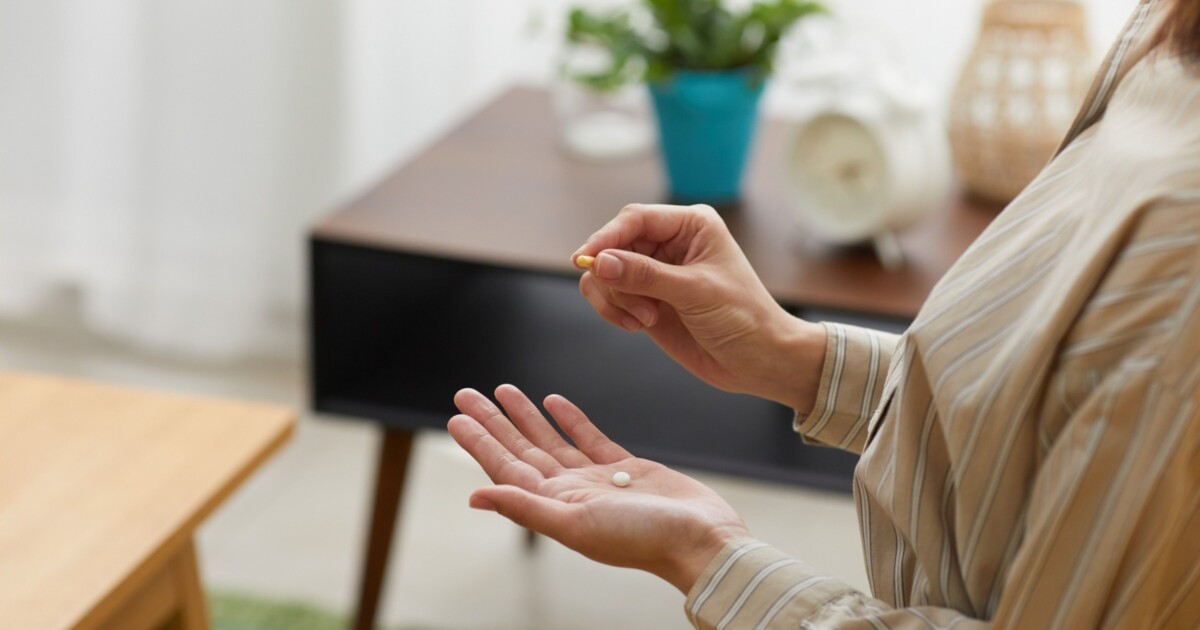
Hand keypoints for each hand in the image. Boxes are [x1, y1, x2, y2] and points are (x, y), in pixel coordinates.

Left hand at [448, 385, 749, 593]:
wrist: (701, 540)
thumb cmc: (643, 540)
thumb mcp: (575, 524)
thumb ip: (524, 507)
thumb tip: (475, 497)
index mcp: (554, 506)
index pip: (506, 468)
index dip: (480, 442)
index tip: (457, 416)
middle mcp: (570, 493)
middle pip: (522, 449)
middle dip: (494, 421)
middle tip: (467, 392)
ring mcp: (597, 481)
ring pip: (551, 441)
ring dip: (526, 416)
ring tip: (504, 390)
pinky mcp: (626, 469)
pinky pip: (589, 439)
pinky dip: (570, 419)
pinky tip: (554, 401)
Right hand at [573, 203, 825, 412]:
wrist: (759, 361)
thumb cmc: (743, 317)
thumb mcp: (695, 292)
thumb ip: (645, 275)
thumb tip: (599, 262)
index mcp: (690, 225)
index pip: (634, 218)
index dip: (605, 238)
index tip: (584, 260)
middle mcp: (669, 243)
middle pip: (613, 245)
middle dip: (614, 277)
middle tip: (637, 307)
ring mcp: (655, 272)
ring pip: (605, 272)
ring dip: (616, 299)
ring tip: (646, 319)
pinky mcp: (646, 299)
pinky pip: (609, 296)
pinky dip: (614, 311)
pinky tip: (640, 325)